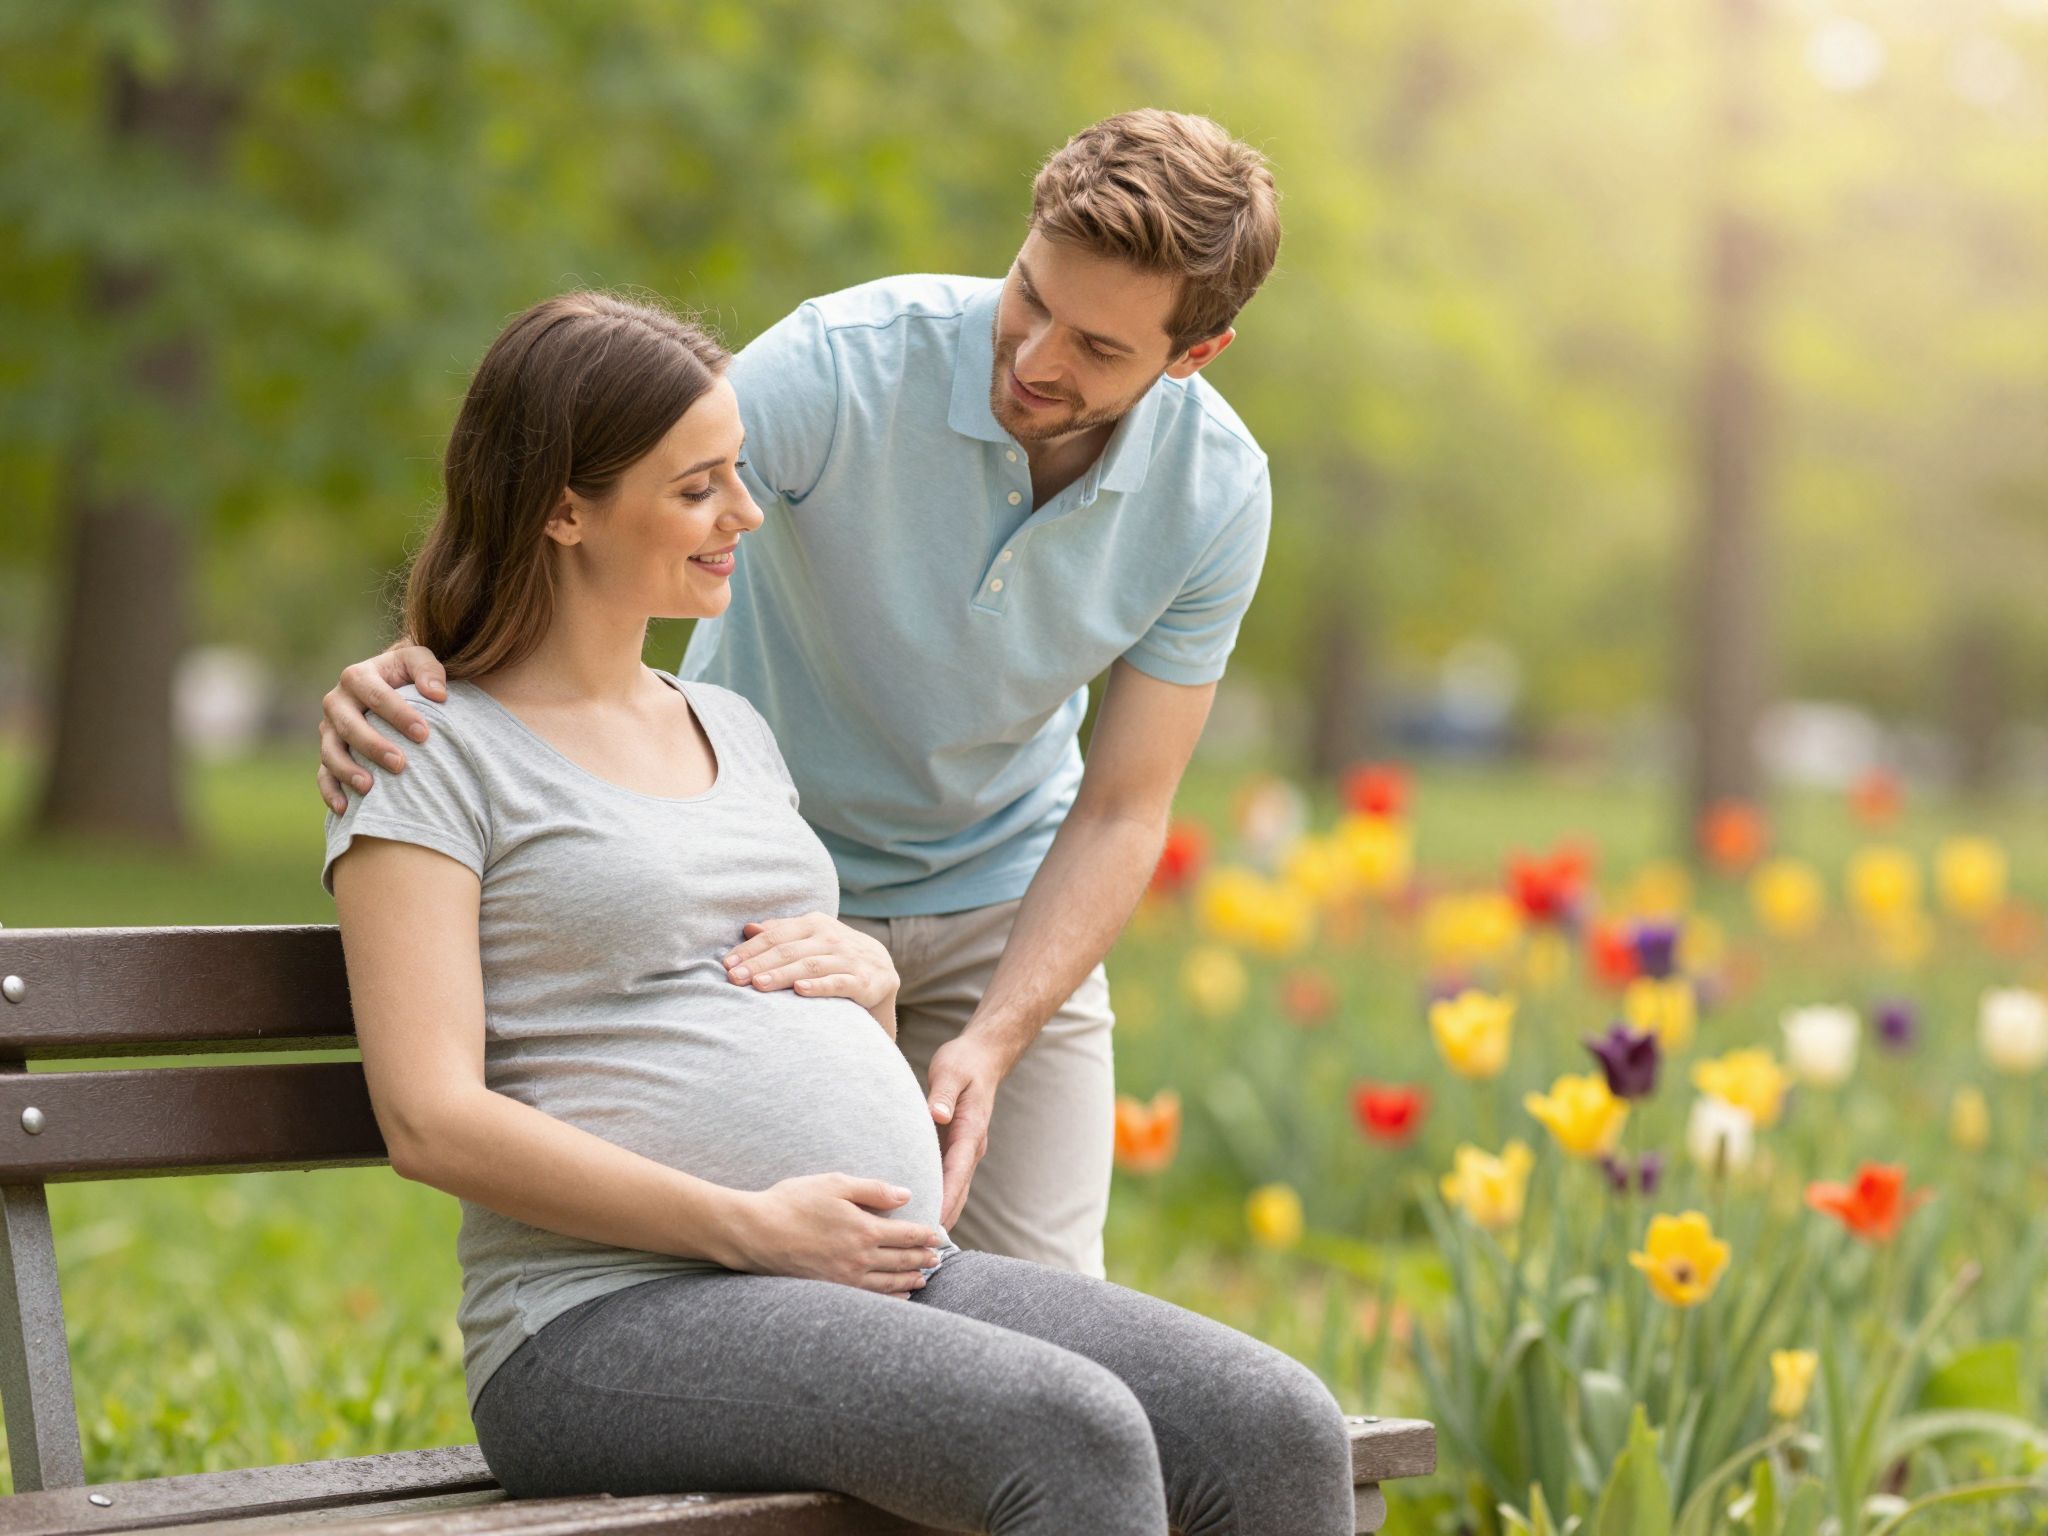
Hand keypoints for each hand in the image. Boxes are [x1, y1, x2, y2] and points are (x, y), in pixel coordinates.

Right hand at [318, 644, 449, 813]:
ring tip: (369, 787)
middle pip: (349, 726)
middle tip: (400, 764)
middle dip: (373, 746)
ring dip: (347, 771)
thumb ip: (428, 670)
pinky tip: (345, 809)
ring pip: (330, 752)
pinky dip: (330, 791)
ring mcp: (329, 729)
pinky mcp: (328, 752)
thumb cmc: (408, 674)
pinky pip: (323, 774)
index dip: (399, 714)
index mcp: (357, 677)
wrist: (388, 683)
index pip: (376, 695)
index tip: (424, 734)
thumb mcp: (418, 660)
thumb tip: (438, 694)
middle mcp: (337, 702)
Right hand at [719, 1174, 941, 1297]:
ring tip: (924, 1278)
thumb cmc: (793, 1202)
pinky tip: (898, 1296)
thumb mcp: (835, 1184)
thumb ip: (873, 1189)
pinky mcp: (831, 1290)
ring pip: (889, 1283)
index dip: (925, 1236)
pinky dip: (890, 1298)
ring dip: (910, 1280)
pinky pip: (870, 1298)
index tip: (939, 1237)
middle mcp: (860, 1258)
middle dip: (922, 1259)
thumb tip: (905, 1195)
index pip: (906, 1235)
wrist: (756, 1234)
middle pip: (901, 1260)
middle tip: (937, 1259)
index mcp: (864, 1229)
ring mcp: (846, 1279)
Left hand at [722, 914, 898, 1011]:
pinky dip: (819, 986)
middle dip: (758, 964)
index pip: (776, 936)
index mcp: (814, 923)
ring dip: (782, 975)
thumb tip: (748, 928)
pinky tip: (800, 990)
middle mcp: (831, 937)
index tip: (727, 964)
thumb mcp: (810, 938)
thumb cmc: (835, 953)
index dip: (750, 950)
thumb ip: (781, 933)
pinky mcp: (864, 981)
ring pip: (810, 966)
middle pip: (788, 951)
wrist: (882, 969)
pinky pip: (839, 983)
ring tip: (758, 986)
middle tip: (734, 978)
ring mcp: (848, 958)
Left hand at [926, 1032, 1011, 1228]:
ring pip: (955, 1189)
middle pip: (958, 1191)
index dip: (945, 1199)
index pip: (955, 1173)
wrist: (984, 1057)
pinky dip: (940, 1197)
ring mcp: (967, 1149)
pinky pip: (949, 1179)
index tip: (933, 1223)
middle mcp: (971, 1146)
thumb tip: (937, 1115)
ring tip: (920, 1240)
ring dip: (943, 1212)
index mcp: (969, 1131)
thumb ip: (942, 1094)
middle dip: (943, 1217)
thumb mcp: (950, 1072)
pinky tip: (923, 1210)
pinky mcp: (959, 1147)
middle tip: (922, 1245)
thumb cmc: (963, 1063)